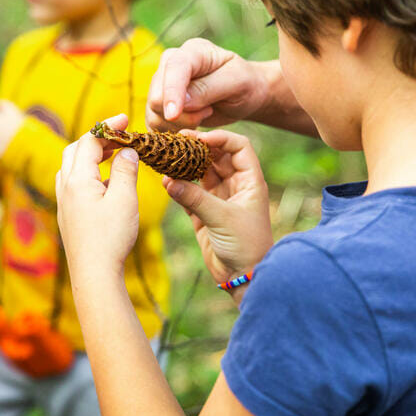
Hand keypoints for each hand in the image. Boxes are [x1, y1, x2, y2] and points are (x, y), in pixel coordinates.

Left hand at [56, 114, 141, 279]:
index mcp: (77, 179)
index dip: (108, 127)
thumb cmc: (111, 237)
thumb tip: (127, 151)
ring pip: (71, 167)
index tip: (125, 119)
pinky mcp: (68, 216)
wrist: (94, 274)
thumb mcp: (125, 199)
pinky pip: (73, 183)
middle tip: (120, 136)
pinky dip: (88, 173)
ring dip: (91, 156)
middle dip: (97, 139)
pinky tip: (105, 183)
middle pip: (75, 150)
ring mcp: (64, 202)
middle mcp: (65, 187)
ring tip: (113, 155)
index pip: (90, 141)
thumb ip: (125, 170)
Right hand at [147, 38, 271, 130]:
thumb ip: (208, 89)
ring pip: (153, 112)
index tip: (173, 115)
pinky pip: (153, 122)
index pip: (174, 68)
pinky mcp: (160, 101)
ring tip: (203, 115)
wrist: (244, 94)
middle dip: (181, 114)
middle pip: (157, 94)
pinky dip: (171, 130)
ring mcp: (162, 82)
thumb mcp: (236, 83)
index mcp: (194, 51)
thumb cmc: (244, 84)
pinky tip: (191, 125)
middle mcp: (172, 62)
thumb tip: (181, 103)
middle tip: (208, 112)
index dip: (171, 92)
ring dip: (179, 123)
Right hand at [162, 129, 271, 285]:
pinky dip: (178, 186)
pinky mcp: (204, 213)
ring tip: (167, 158)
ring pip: (200, 172)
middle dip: (197, 147)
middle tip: (175, 140)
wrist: (243, 277)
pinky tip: (165, 181)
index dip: (220, 138)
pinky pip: (189, 192)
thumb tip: (168, 180)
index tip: (199, 138)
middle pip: (216, 155)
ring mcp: (219, 198)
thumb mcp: (222, 218)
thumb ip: (195, 198)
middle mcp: (235, 185)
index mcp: (250, 181)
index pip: (238, 146)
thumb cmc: (245, 246)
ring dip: (185, 165)